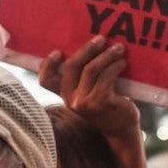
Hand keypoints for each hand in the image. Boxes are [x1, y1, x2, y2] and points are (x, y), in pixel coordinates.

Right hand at [39, 36, 141, 162]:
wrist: (121, 128)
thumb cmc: (106, 104)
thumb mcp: (88, 92)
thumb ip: (81, 77)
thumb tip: (88, 46)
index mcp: (64, 95)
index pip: (46, 80)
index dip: (47, 65)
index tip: (57, 51)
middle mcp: (70, 99)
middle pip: (71, 66)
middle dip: (87, 49)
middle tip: (101, 38)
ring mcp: (84, 102)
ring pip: (91, 69)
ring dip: (107, 55)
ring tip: (119, 49)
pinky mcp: (100, 102)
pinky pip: (106, 76)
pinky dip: (115, 66)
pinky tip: (122, 63)